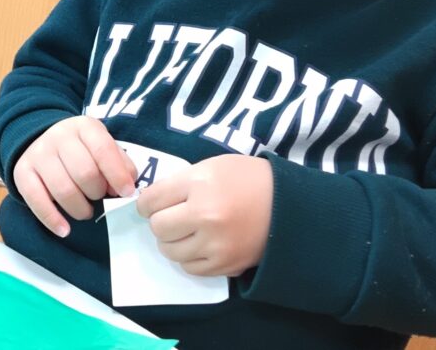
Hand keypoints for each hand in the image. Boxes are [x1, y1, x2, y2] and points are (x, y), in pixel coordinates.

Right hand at [13, 116, 137, 237]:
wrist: (42, 138)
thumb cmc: (82, 148)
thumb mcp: (103, 146)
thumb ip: (119, 164)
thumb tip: (126, 187)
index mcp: (84, 127)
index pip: (103, 150)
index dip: (117, 175)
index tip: (126, 193)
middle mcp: (58, 136)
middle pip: (84, 173)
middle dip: (97, 193)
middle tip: (100, 197)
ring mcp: (38, 153)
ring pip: (63, 190)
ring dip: (80, 208)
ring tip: (85, 211)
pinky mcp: (22, 172)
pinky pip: (36, 200)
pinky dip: (52, 219)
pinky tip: (64, 230)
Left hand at [136, 154, 272, 276]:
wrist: (289, 205)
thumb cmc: (246, 179)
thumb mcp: (210, 167)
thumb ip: (179, 184)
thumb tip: (149, 204)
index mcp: (200, 185)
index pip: (151, 201)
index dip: (146, 204)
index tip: (151, 205)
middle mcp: (205, 216)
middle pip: (158, 228)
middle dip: (161, 221)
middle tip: (174, 216)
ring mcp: (216, 244)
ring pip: (170, 251)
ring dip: (174, 241)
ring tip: (188, 230)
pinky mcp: (226, 265)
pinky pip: (190, 267)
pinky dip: (190, 257)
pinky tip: (202, 243)